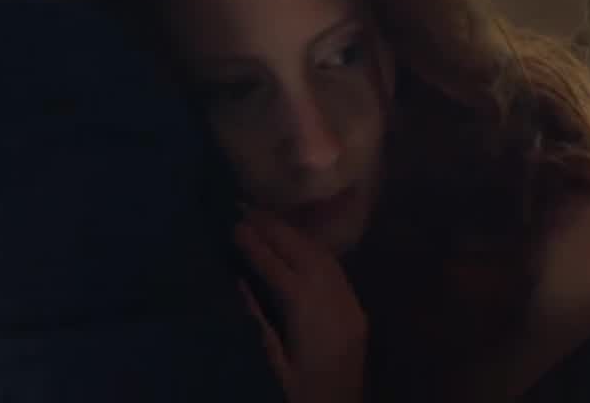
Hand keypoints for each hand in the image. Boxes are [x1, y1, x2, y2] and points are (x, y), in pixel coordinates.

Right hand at [235, 209, 366, 402]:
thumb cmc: (303, 399)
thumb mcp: (272, 369)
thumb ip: (256, 324)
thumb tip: (236, 281)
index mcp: (310, 316)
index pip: (279, 268)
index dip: (255, 244)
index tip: (232, 222)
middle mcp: (335, 303)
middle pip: (304, 252)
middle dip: (274, 228)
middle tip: (244, 207)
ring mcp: (350, 306)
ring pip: (323, 257)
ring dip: (293, 235)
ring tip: (264, 219)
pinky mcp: (356, 314)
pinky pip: (335, 271)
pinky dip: (312, 250)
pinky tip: (295, 244)